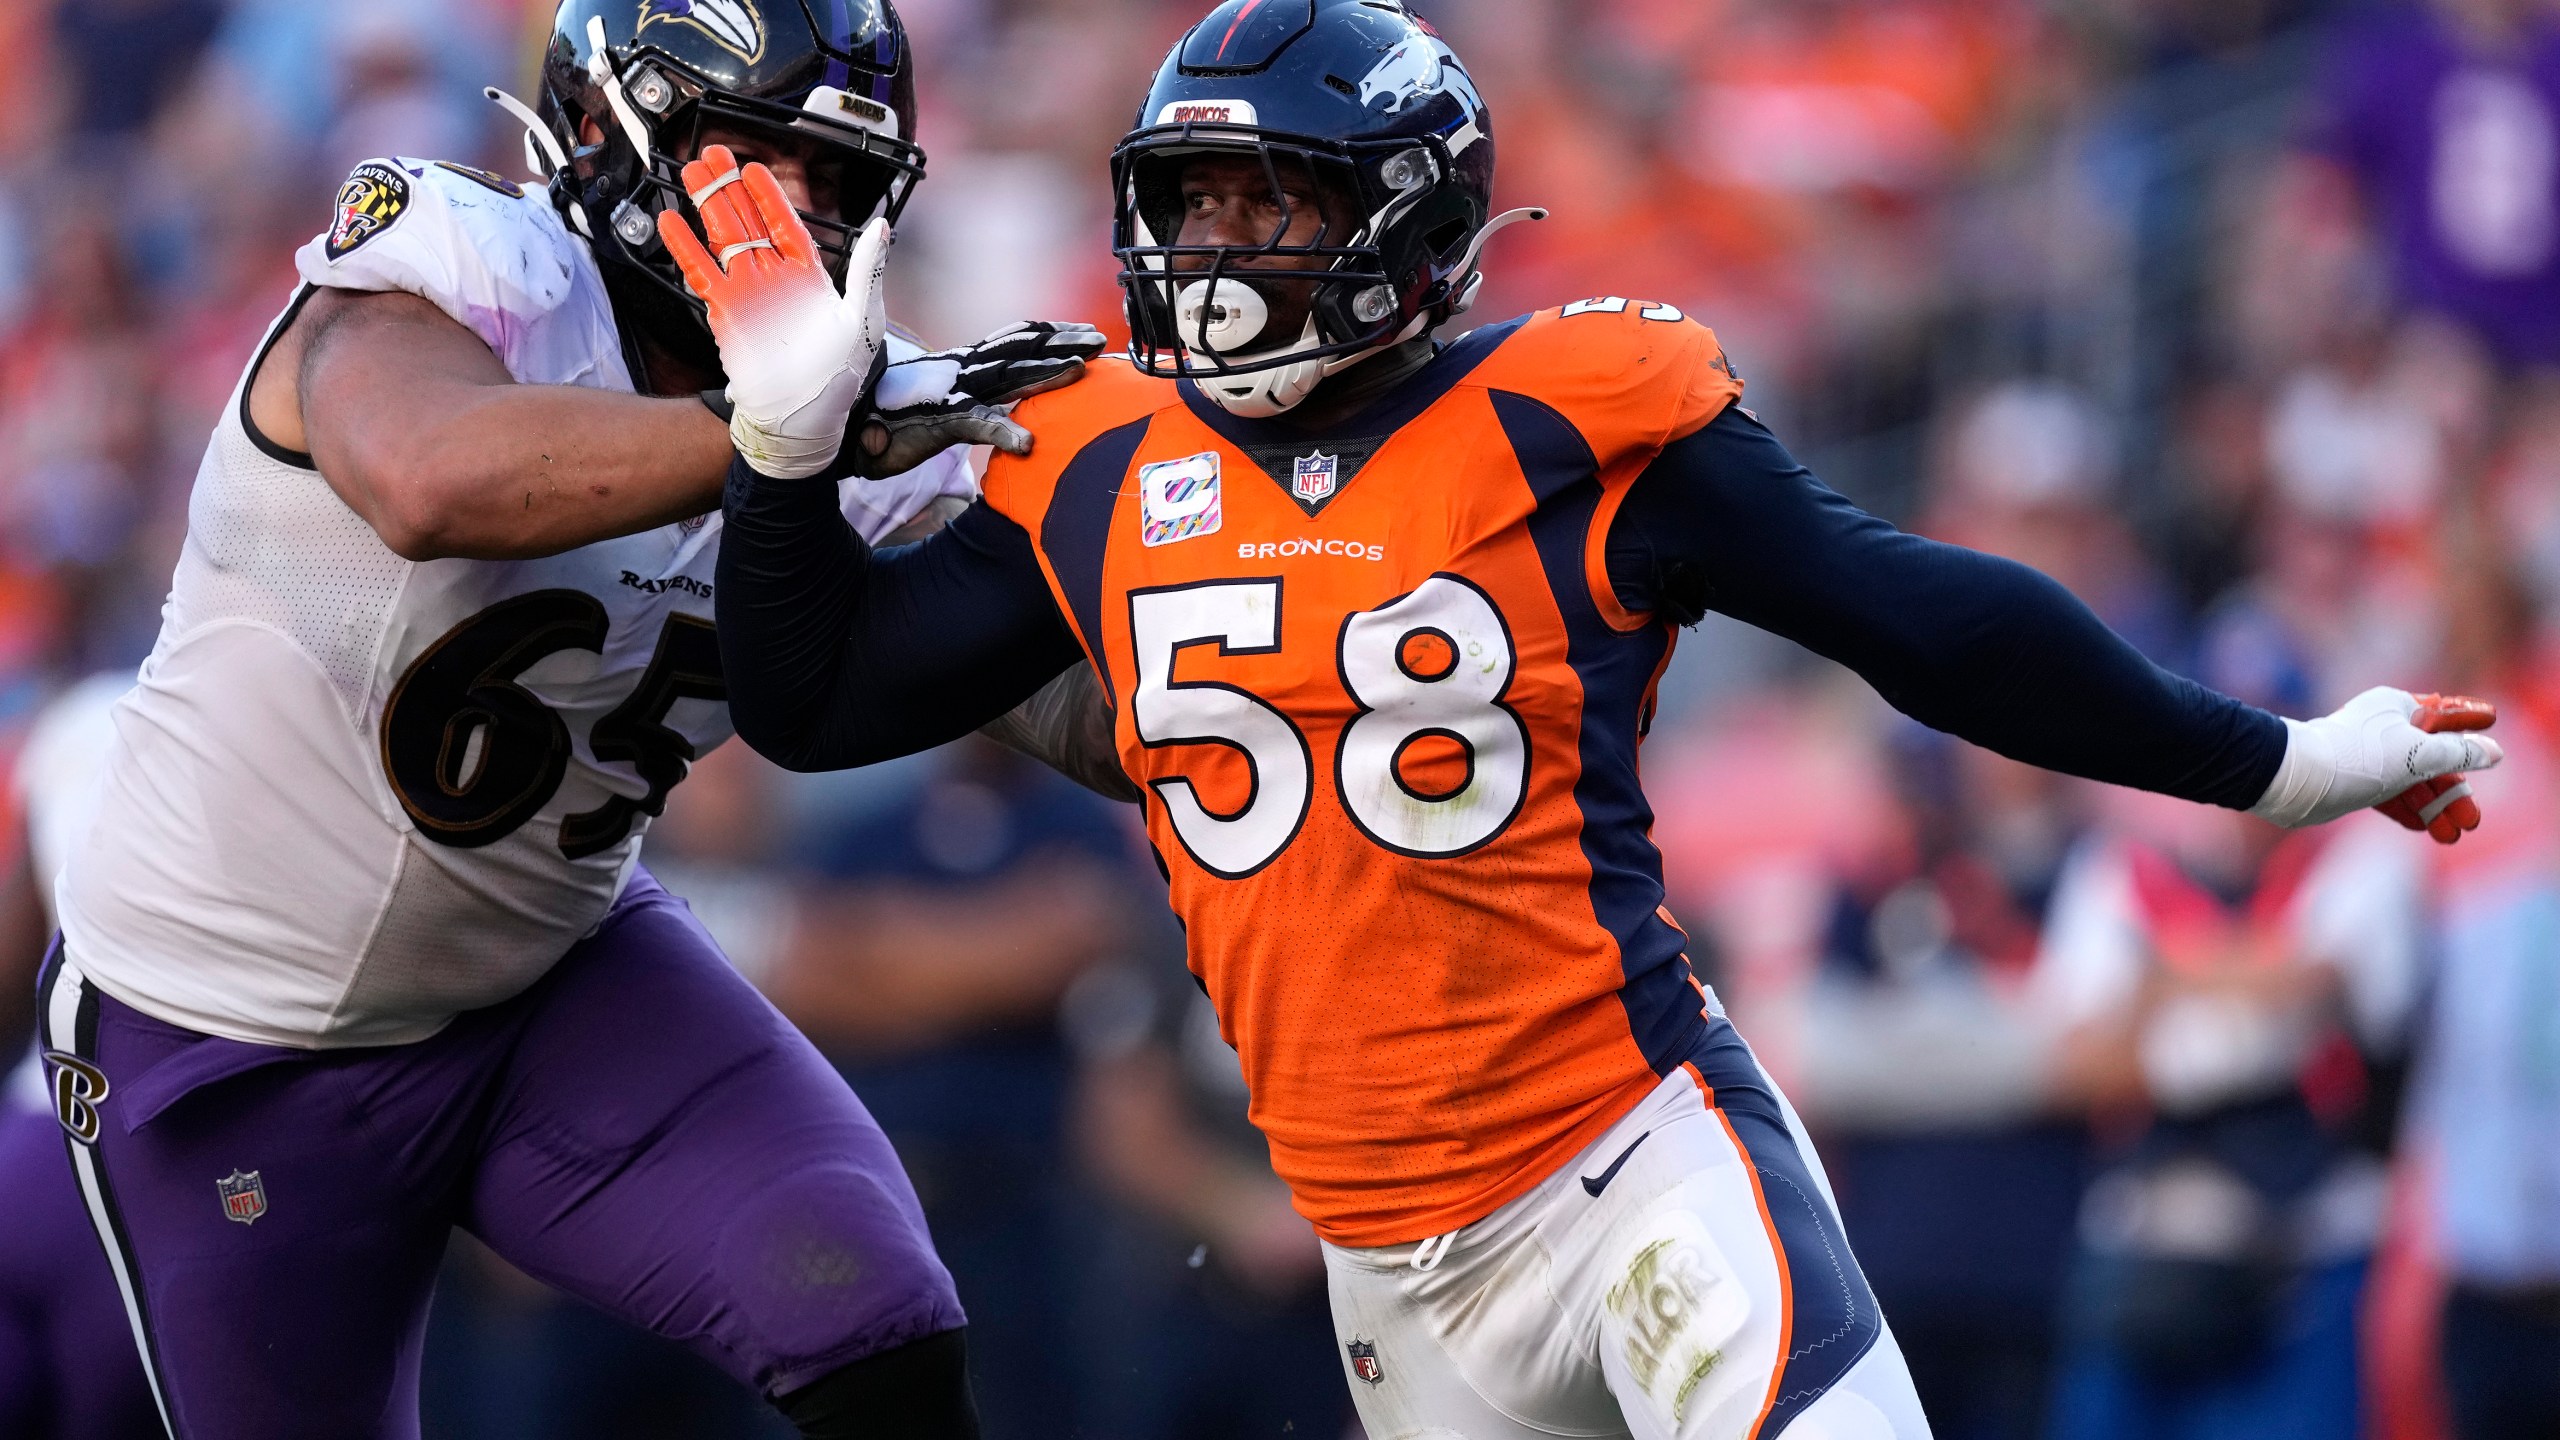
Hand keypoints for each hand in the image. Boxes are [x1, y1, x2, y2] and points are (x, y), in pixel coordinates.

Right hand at [657, 144, 887, 478]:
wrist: (801, 420)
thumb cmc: (837, 377)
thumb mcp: (861, 318)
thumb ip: (867, 269)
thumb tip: (881, 228)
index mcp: (810, 277)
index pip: (787, 225)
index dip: (769, 196)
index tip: (754, 168)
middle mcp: (776, 280)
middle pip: (747, 222)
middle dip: (729, 188)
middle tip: (711, 154)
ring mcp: (748, 295)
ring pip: (723, 239)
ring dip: (707, 206)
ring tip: (691, 173)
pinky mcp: (726, 314)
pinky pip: (702, 273)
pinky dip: (686, 248)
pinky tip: (672, 222)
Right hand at [839, 321, 1109, 478]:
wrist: (840, 436)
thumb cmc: (885, 423)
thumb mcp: (936, 409)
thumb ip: (966, 406)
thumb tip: (997, 416)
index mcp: (961, 365)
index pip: (1012, 341)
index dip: (1048, 335)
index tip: (1084, 331)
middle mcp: (960, 372)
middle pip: (1021, 352)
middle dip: (1063, 343)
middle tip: (1103, 339)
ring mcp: (950, 394)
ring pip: (1007, 378)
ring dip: (1048, 374)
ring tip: (1083, 371)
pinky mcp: (936, 422)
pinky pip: (975, 425)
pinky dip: (1003, 431)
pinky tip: (1028, 444)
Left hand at [2250, 687, 2502, 842]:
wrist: (2296, 779)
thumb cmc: (2359, 756)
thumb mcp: (2420, 754)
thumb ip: (2458, 754)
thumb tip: (2492, 751)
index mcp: (2396, 708)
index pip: (2442, 714)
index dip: (2467, 721)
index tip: (2491, 719)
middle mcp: (2383, 729)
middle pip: (2430, 758)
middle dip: (2454, 791)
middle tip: (2473, 820)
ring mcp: (2367, 756)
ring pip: (2411, 783)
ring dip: (2434, 808)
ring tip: (2456, 834)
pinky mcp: (2351, 782)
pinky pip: (2388, 796)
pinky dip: (2407, 811)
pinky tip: (2426, 829)